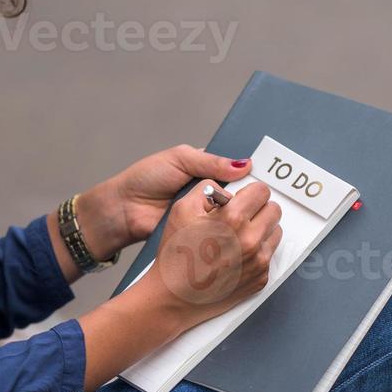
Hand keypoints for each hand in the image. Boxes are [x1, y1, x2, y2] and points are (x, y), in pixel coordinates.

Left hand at [75, 144, 251, 258]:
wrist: (122, 212)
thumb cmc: (145, 180)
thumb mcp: (178, 160)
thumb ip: (210, 161)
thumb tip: (244, 164)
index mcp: (204, 168)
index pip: (234, 167)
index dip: (248, 170)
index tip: (268, 172)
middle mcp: (208, 190)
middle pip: (238, 190)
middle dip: (249, 192)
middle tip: (267, 192)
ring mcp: (206, 212)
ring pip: (233, 211)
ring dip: (241, 212)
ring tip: (259, 208)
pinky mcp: (201, 231)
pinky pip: (221, 229)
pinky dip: (230, 229)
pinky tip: (244, 227)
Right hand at [144, 178, 282, 329]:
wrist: (172, 296)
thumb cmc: (175, 253)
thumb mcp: (182, 208)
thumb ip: (209, 188)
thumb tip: (229, 191)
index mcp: (234, 218)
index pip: (262, 191)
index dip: (250, 193)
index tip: (243, 198)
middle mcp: (251, 240)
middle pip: (274, 211)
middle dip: (258, 210)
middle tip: (241, 217)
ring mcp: (258, 262)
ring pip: (275, 233)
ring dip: (261, 231)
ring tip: (237, 238)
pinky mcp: (260, 279)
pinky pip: (268, 256)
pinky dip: (256, 253)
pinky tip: (235, 257)